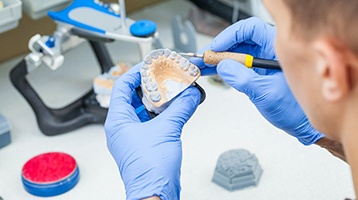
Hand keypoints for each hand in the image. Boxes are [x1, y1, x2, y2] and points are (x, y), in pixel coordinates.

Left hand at [104, 63, 200, 198]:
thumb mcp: (167, 130)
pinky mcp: (144, 143)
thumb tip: (191, 94)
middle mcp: (122, 127)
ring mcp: (133, 136)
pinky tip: (176, 108)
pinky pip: (152, 121)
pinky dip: (163, 113)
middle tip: (165, 76)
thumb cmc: (149, 169)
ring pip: (144, 109)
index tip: (150, 65)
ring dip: (158, 99)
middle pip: (133, 96)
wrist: (155, 192)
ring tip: (172, 90)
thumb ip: (181, 108)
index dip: (136, 72)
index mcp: (118, 121)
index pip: (122, 86)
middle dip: (151, 85)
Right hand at [192, 17, 323, 144]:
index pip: (251, 30)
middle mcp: (268, 51)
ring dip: (216, 59)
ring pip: (234, 53)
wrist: (300, 124)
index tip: (216, 48)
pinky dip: (221, 68)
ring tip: (200, 65)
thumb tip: (223, 67)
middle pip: (239, 40)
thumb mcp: (267, 93)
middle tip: (202, 58)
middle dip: (218, 49)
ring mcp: (260, 62)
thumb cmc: (295, 109)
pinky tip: (209, 70)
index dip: (231, 36)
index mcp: (278, 48)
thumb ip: (244, 79)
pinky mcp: (254, 72)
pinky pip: (235, 65)